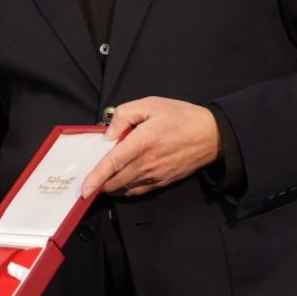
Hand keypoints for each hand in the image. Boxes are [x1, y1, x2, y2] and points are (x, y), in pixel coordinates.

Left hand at [82, 97, 220, 197]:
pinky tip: (122, 180)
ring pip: (125, 189)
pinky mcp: (163, 182)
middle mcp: (149, 162)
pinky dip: (125, 189)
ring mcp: (156, 175)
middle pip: (116, 181)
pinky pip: (138, 191)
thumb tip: (109, 133)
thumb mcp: (151, 104)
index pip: (114, 162)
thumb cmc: (181, 117)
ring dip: (112, 186)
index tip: (85, 188)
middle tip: (91, 177)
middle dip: (100, 184)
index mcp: (144, 141)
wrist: (212, 135)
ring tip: (106, 176)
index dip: (97, 177)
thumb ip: (124, 114)